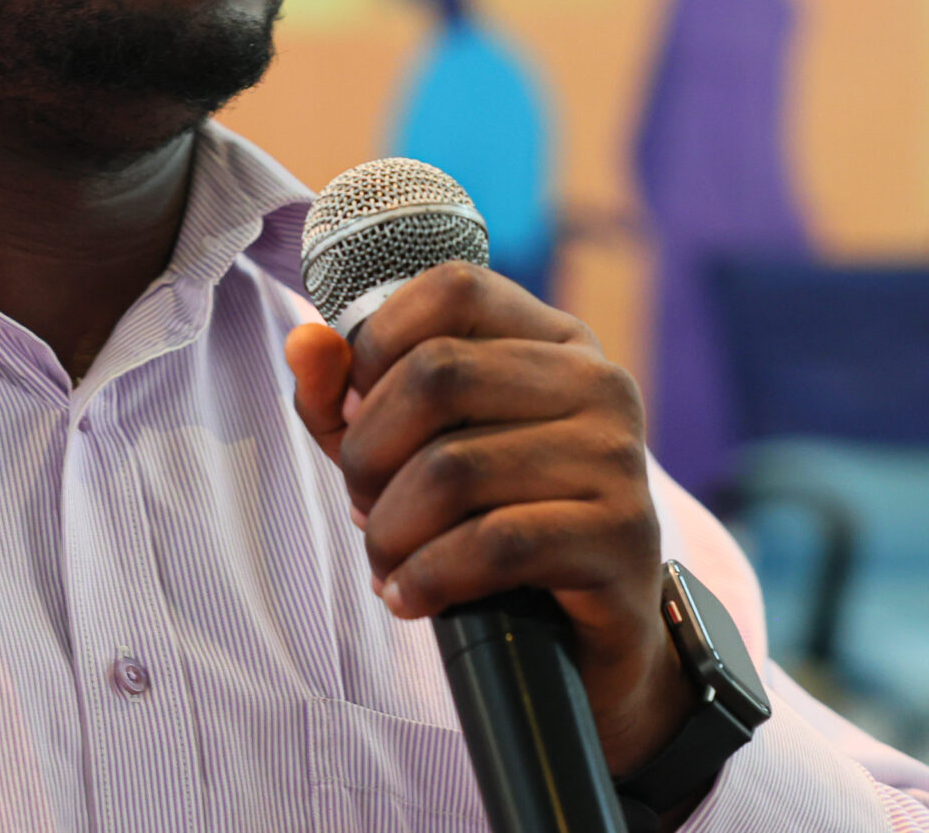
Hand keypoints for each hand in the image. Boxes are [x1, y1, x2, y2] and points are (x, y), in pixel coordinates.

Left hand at [283, 262, 688, 776]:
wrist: (584, 641)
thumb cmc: (490, 526)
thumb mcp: (407, 452)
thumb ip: (346, 396)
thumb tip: (307, 342)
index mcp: (554, 340)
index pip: (453, 287)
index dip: (378, 341)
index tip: (357, 410)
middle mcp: (598, 381)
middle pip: (439, 373)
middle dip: (369, 449)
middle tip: (362, 502)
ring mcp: (618, 456)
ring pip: (456, 468)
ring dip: (390, 528)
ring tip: (386, 561)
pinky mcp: (622, 534)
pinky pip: (494, 544)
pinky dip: (429, 576)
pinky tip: (411, 597)